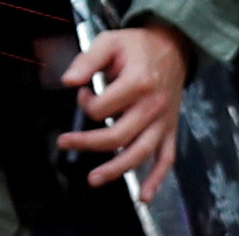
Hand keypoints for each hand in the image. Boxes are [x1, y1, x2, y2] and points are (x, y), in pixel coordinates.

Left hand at [58, 20, 188, 195]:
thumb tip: (68, 81)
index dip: (85, 103)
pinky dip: (157, 180)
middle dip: (88, 142)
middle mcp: (153, 107)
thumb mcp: (109, 42)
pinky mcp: (170, 130)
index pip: (103, 108)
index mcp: (138, 84)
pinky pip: (166, 159)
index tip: (83, 92)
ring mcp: (164, 122)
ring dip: (116, 169)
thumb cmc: (137, 46)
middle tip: (65, 142)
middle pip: (118, 135)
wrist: (173, 49)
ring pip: (140, 153)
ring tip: (94, 179)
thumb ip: (87, 60)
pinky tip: (145, 196)